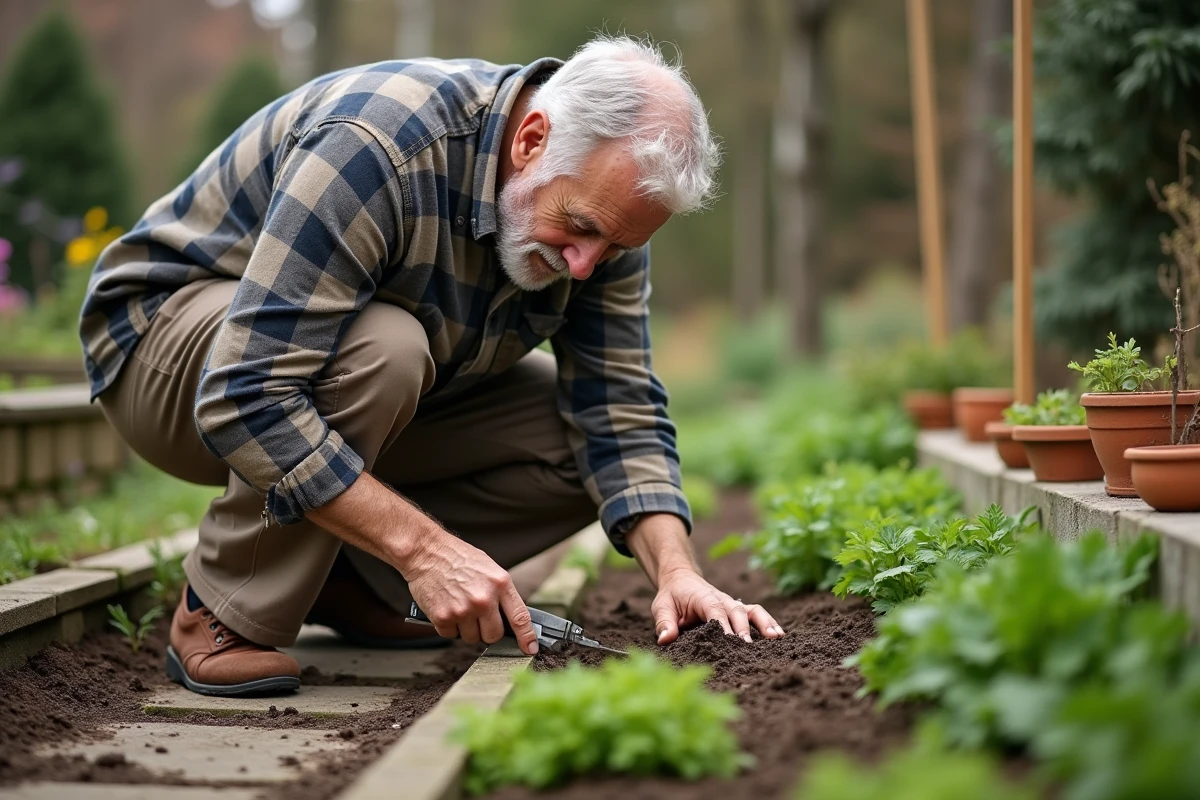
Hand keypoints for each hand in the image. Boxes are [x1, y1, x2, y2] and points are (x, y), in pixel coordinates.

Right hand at [403, 530, 538, 654]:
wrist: (426, 551)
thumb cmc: (458, 558)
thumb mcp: (489, 569)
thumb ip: (501, 593)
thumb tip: (510, 618)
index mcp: (500, 584)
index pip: (520, 618)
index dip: (527, 637)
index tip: (530, 649)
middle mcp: (483, 599)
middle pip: (494, 635)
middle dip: (487, 630)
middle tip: (477, 616)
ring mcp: (463, 610)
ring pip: (472, 638)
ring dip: (466, 629)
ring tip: (459, 607)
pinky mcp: (443, 617)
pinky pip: (451, 635)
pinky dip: (448, 626)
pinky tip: (446, 608)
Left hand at [651, 568, 783, 644]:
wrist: (681, 579)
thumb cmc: (673, 596)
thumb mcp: (662, 606)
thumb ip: (665, 622)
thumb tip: (665, 640)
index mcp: (704, 598)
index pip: (715, 611)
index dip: (723, 625)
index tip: (730, 641)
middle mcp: (722, 600)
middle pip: (737, 612)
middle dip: (744, 629)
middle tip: (749, 648)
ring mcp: (732, 604)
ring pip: (752, 610)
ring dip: (764, 623)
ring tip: (777, 638)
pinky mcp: (738, 610)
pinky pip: (756, 614)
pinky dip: (768, 623)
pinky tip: (779, 637)